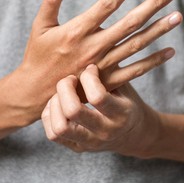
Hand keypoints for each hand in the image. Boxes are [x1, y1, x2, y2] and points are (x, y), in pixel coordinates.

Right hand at [17, 0, 180, 114]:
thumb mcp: (40, 26)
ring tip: (178, 17)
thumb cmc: (37, 57)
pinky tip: (170, 51)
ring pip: (136, 45)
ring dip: (158, 30)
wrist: (35, 94)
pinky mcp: (106, 82)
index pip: (107, 4)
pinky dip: (153, 62)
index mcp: (77, 31)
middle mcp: (93, 47)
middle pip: (129, 22)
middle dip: (152, 4)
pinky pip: (134, 71)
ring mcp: (102, 66)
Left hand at [41, 64, 159, 157]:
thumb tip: (97, 34)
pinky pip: (52, 134)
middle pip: (73, 112)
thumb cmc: (127, 102)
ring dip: (54, 105)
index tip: (90, 68)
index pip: (98, 96)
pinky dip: (50, 115)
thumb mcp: (125, 86)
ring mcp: (89, 143)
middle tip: (69, 79)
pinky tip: (57, 103)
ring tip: (61, 93)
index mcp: (121, 114)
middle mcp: (104, 131)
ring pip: (59, 128)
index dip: (89, 77)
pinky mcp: (76, 147)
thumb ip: (111, 69)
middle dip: (64, 88)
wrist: (134, 135)